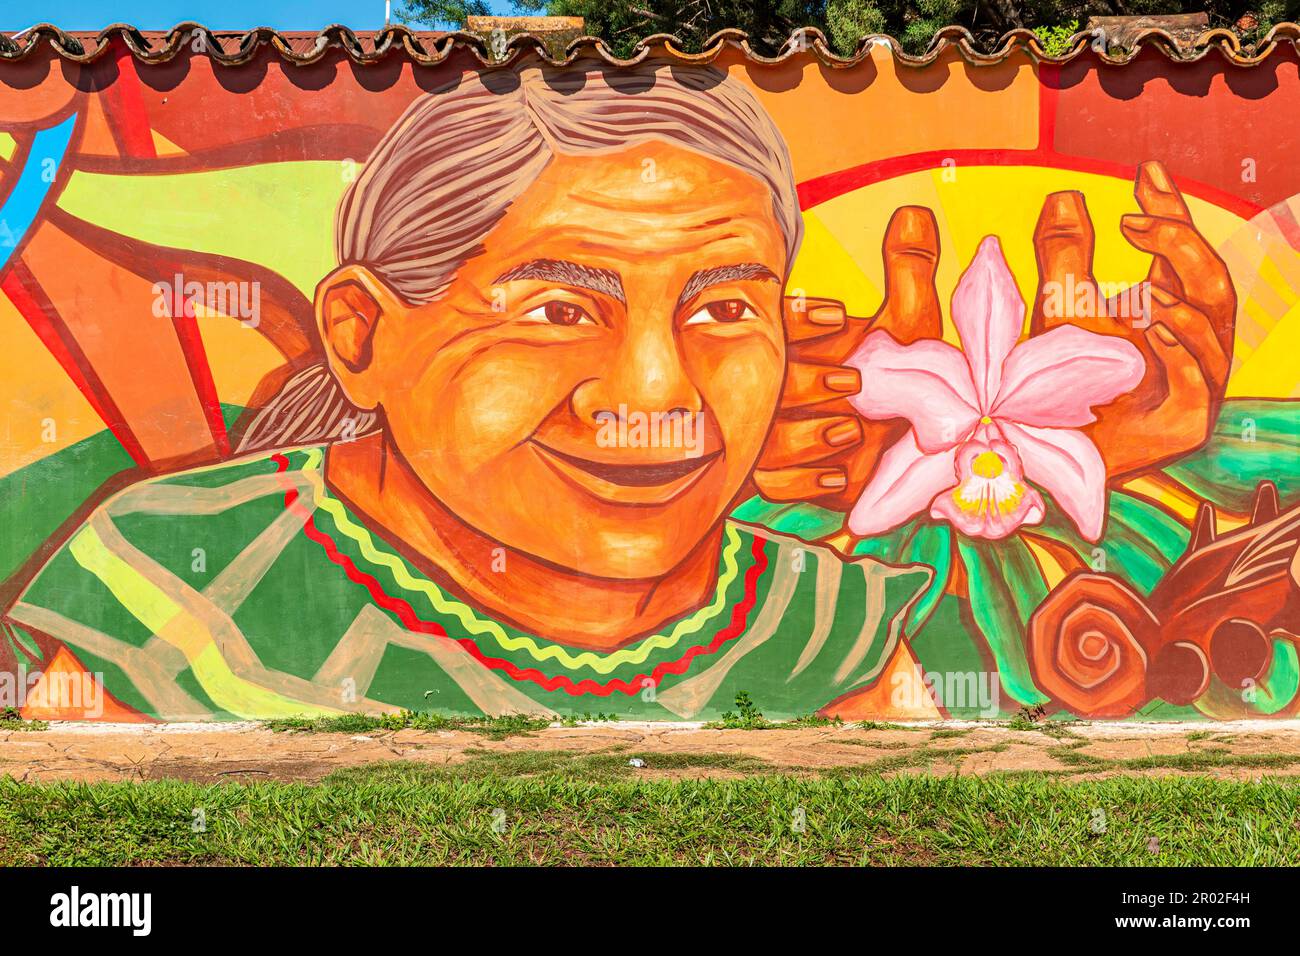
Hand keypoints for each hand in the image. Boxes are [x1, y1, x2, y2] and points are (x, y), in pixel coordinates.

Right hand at [752, 206, 942, 509]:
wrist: (910, 441)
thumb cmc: (904, 375)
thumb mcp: (909, 326)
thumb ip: (909, 273)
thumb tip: (914, 214)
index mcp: (795, 344)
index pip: (771, 323)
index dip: (798, 320)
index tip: (839, 318)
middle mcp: (776, 387)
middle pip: (762, 386)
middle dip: (805, 384)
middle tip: (852, 383)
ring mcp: (775, 433)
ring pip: (764, 439)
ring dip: (804, 437)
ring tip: (850, 431)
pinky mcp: (785, 477)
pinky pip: (773, 483)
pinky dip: (802, 482)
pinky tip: (836, 477)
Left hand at [1030, 161, 1234, 476]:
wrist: (1035, 455)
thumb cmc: (1050, 385)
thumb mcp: (1058, 310)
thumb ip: (1065, 256)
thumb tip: (1064, 195)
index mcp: (1170, 311)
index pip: (1182, 251)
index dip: (1170, 210)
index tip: (1144, 172)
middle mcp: (1192, 344)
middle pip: (1210, 281)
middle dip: (1180, 243)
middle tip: (1134, 219)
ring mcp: (1196, 385)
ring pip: (1214, 327)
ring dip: (1183, 296)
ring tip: (1143, 281)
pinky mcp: (1186, 425)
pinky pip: (1199, 384)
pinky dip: (1181, 351)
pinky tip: (1155, 327)